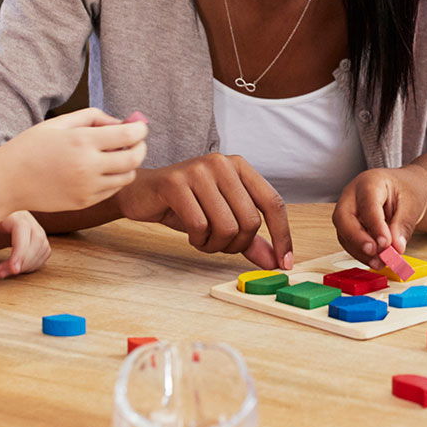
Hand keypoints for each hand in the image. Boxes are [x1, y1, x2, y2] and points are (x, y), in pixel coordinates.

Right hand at [0, 107, 147, 212]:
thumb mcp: (59, 123)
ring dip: (129, 164)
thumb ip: (93, 117)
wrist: (7, 181)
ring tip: (116, 155)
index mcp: (82, 142)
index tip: (139, 125)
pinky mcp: (84, 202)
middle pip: (135, 158)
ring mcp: (87, 188)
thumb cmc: (31, 147)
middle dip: (140, 146)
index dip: (140, 128)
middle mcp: (88, 167)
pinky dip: (115, 178)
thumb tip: (121, 122)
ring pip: (127, 176)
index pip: (129, 135)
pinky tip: (103, 169)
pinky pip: (112, 190)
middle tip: (135, 141)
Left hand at [0, 210, 49, 277]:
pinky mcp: (33, 232)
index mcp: (8, 212)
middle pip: (37, 238)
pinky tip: (17, 267)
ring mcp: (31, 223)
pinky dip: (35, 261)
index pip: (23, 229)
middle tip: (3, 274)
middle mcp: (24, 216)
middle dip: (24, 261)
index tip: (13, 269)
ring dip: (29, 263)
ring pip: (42, 245)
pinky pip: (43, 248)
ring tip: (7, 271)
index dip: (21, 251)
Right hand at [113, 154, 292, 270]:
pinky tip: (192, 237)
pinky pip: (200, 226)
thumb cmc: (185, 205)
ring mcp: (198, 170)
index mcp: (240, 167)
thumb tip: (275, 262)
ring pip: (227, 226)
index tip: (284, 263)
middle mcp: (222, 163)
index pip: (273, 203)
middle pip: (250, 220)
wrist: (142, 194)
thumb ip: (250, 239)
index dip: (282, 236)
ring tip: (204, 241)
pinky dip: (199, 241)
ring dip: (216, 245)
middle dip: (238, 245)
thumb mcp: (222, 220)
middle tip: (221, 247)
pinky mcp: (175, 183)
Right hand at [333, 167, 426, 264]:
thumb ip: (403, 225)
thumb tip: (396, 247)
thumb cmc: (407, 190)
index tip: (386, 243)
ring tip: (381, 262)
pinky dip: (361, 254)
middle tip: (374, 252)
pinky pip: (349, 242)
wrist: (405, 188)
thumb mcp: (412, 204)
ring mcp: (348, 210)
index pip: (367, 204)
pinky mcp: (349, 226)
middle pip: (343, 218)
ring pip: (344, 233)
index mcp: (369, 182)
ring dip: (360, 251)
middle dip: (357, 239)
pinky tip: (376, 261)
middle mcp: (352, 195)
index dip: (375, 225)